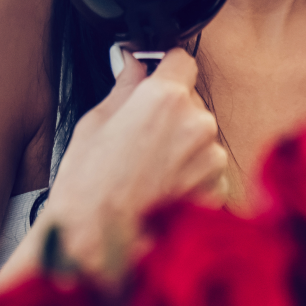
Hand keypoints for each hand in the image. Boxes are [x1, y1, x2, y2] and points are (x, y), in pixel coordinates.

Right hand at [44, 47, 229, 276]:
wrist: (96, 245)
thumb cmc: (86, 189)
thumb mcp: (94, 126)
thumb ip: (124, 88)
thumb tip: (134, 64)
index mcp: (164, 99)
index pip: (182, 61)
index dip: (169, 69)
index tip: (160, 78)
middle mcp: (197, 122)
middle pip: (192, 103)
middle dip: (172, 115)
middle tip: (141, 141)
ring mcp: (211, 157)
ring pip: (201, 139)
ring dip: (182, 148)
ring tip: (147, 172)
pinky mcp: (219, 186)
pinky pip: (208, 171)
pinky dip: (190, 177)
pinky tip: (161, 190)